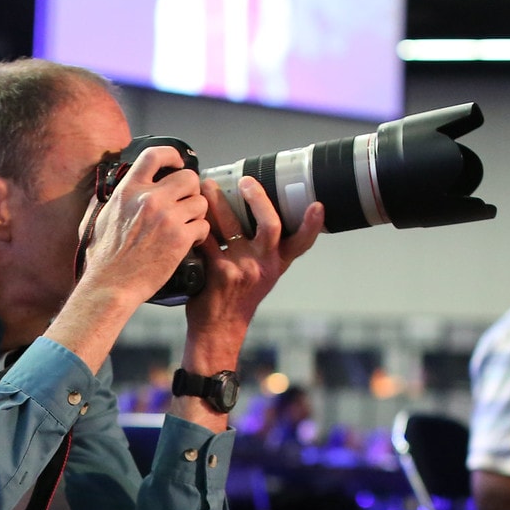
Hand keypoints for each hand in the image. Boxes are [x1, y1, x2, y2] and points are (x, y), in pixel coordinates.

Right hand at [76, 144, 209, 304]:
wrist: (111, 286)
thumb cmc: (102, 260)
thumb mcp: (96, 220)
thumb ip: (105, 201)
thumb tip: (108, 189)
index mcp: (128, 191)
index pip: (154, 156)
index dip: (171, 155)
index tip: (177, 162)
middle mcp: (149, 199)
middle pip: (189, 177)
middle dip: (191, 190)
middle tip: (185, 203)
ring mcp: (167, 218)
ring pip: (201, 201)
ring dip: (197, 213)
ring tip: (187, 225)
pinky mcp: (180, 239)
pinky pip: (204, 226)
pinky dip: (200, 234)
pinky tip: (190, 241)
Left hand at [183, 176, 323, 369]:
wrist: (219, 329)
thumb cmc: (238, 299)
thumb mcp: (262, 276)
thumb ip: (265, 251)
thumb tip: (257, 213)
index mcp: (276, 265)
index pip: (302, 243)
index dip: (312, 224)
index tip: (318, 205)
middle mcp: (263, 266)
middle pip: (270, 225)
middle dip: (258, 199)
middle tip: (245, 181)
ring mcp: (241, 269)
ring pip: (231, 226)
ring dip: (218, 202)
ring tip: (207, 186)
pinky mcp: (218, 272)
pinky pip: (207, 240)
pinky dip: (198, 226)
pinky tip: (191, 214)